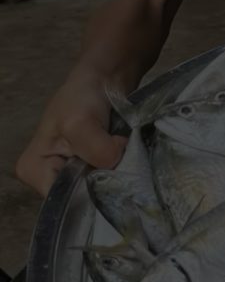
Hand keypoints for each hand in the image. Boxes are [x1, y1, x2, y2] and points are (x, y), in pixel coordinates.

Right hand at [16, 67, 127, 195]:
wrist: (105, 80)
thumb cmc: (81, 98)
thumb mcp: (80, 123)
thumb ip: (96, 150)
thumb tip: (116, 164)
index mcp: (34, 171)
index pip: (60, 201)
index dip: (88, 195)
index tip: (113, 185)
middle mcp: (50, 177)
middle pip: (81, 197)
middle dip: (104, 187)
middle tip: (127, 175)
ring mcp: (74, 172)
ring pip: (99, 189)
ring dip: (117, 178)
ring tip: (131, 165)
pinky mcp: (94, 166)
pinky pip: (110, 179)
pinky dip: (123, 171)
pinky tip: (133, 163)